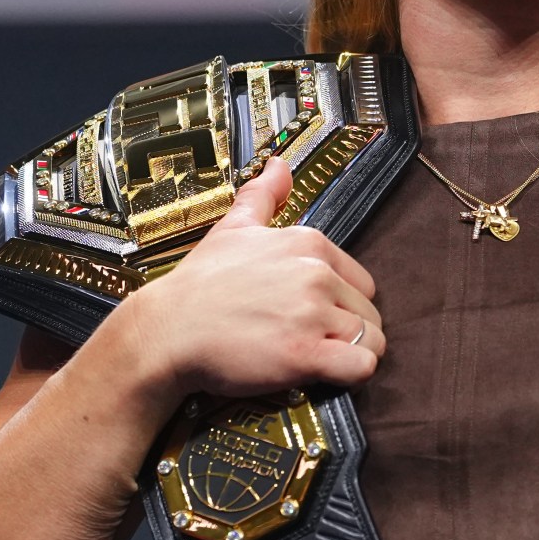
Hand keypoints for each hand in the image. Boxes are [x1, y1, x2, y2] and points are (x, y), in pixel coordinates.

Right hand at [112, 158, 384, 402]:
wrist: (167, 331)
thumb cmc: (199, 285)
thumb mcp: (232, 228)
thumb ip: (264, 195)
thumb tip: (280, 165)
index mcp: (308, 243)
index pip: (362, 282)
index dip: (342, 305)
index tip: (311, 316)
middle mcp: (315, 273)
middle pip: (369, 313)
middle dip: (346, 332)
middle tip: (307, 340)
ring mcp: (312, 313)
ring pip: (371, 341)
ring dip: (349, 355)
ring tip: (312, 358)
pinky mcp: (306, 354)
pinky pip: (362, 366)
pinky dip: (351, 374)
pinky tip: (323, 373)